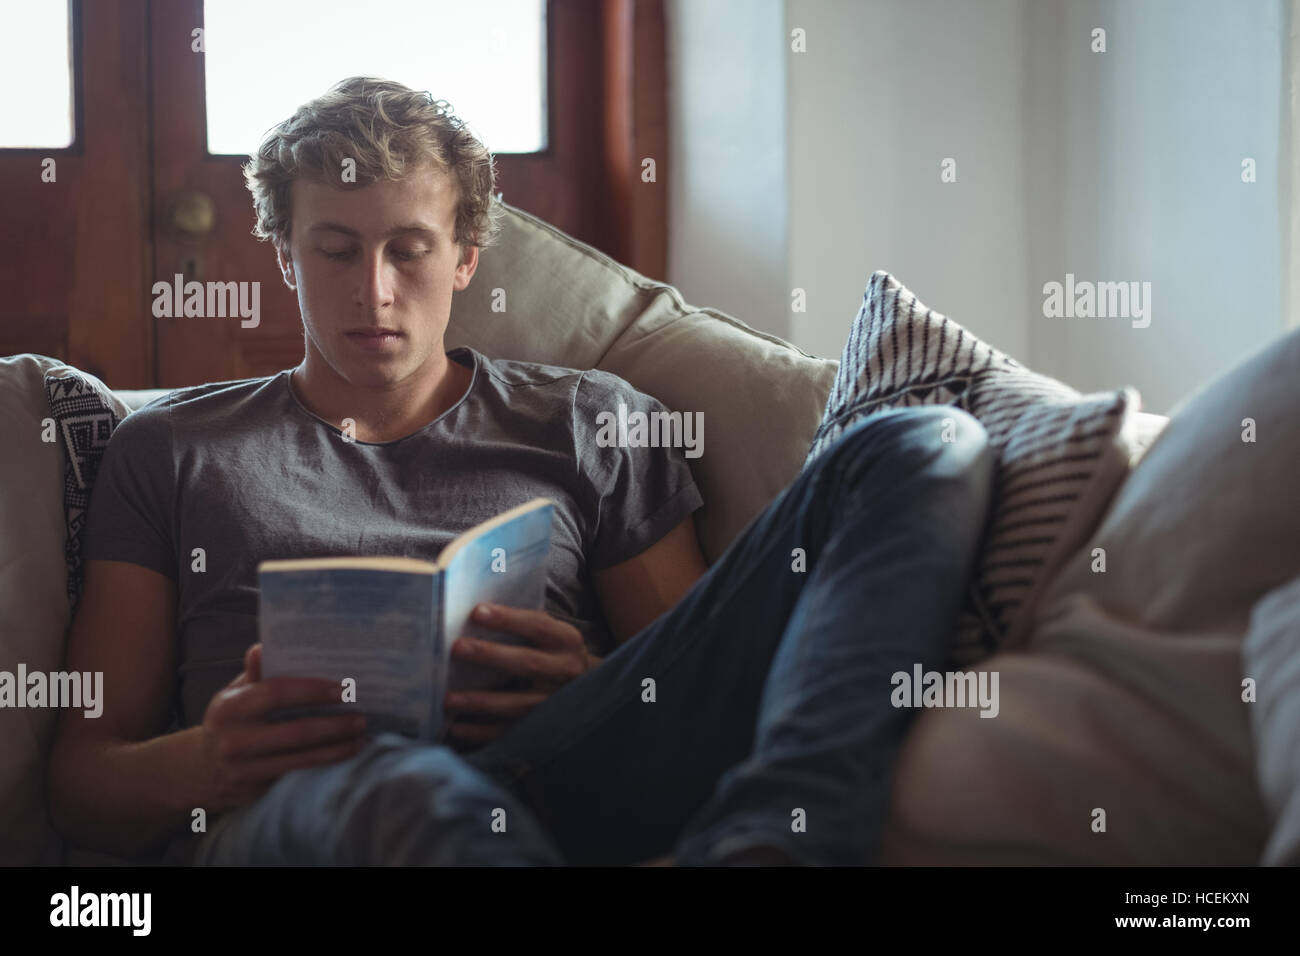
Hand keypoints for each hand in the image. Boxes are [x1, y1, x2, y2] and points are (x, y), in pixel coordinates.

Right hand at [199, 643, 370, 813]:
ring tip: (361, 739)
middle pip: (296, 733)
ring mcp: (245, 770)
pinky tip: (344, 757)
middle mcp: (235, 740)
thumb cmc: (229, 722)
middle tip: (361, 718)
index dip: (311, 691)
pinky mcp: (256, 792)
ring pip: (301, 760)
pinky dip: (325, 767)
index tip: (343, 689)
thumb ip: (254, 674)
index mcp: (230, 708)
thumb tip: (263, 647)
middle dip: (334, 726)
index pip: (276, 693)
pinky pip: (298, 777)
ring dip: (337, 750)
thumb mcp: (233, 694)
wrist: (199, 771)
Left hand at [444, 603, 599, 746]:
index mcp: (566, 641)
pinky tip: (456, 727)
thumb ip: (524, 625)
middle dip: (490, 655)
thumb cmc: (555, 653)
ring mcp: (555, 703)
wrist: (590, 690)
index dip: (508, 619)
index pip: (537, 626)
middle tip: (457, 648)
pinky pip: (510, 732)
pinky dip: (482, 732)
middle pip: (527, 663)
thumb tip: (476, 613)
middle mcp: (565, 671)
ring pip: (517, 704)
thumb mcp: (552, 633)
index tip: (477, 612)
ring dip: (481, 701)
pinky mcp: (543, 729)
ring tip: (449, 698)